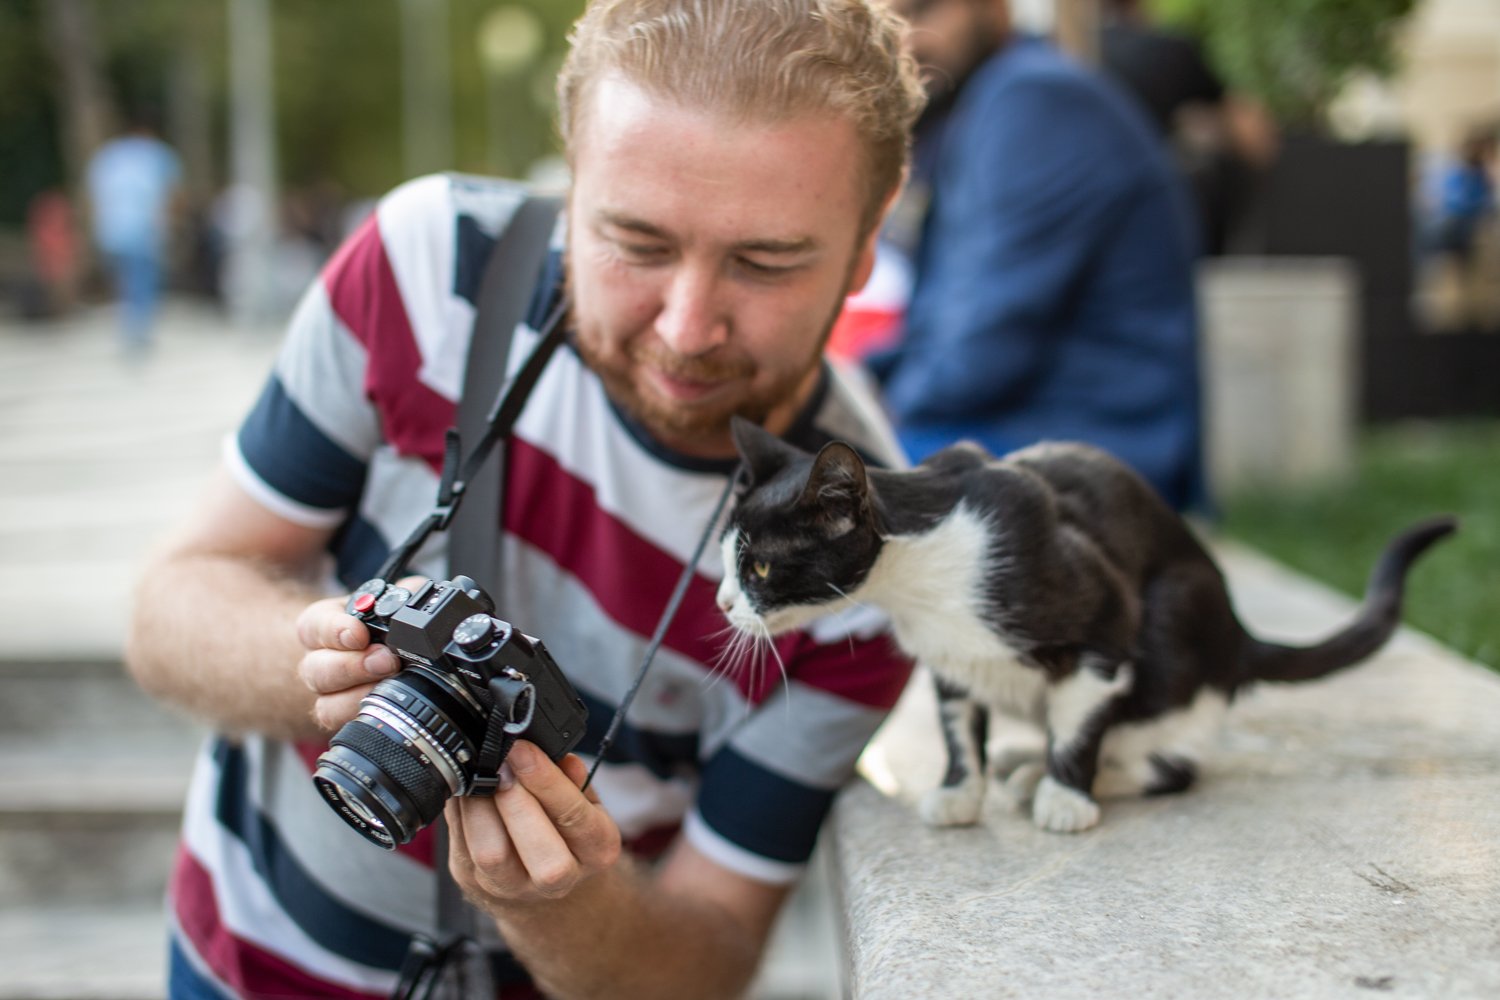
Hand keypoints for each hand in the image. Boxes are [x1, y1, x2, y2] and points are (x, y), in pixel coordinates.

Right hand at [294, 590, 402, 731]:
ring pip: (324, 702)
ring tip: (389, 685)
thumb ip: (405, 592)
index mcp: (322, 626)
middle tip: (386, 661)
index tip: (358, 633)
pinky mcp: (339, 716)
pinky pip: (338, 724)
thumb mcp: (391, 599)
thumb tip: (418, 595)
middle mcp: (318, 660)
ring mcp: (327, 693)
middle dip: (354, 667)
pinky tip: (384, 707)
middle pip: (316, 670)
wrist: (370, 652)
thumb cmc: (378, 623)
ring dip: (358, 696)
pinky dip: (360, 716)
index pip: (315, 626)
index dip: (335, 631)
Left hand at [446, 742, 622, 907]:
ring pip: (490, 853)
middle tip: (501, 762)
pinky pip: (460, 846)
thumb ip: (575, 781)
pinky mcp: (475, 883)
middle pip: (535, 846)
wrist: (543, 886)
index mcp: (597, 850)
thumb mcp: (585, 802)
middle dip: (514, 798)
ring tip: (479, 773)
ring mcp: (513, 886)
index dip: (546, 780)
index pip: (574, 816)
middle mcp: (559, 879)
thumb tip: (562, 758)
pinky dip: (460, 812)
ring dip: (480, 806)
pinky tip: (465, 789)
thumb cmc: (566, 831)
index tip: (523, 749)